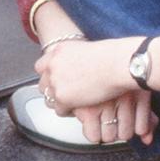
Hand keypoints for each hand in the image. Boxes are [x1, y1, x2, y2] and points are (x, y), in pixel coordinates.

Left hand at [36, 38, 157, 144]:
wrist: (118, 64)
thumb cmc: (112, 56)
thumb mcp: (86, 49)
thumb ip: (75, 58)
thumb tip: (76, 67)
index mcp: (58, 51)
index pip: (41, 66)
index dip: (49, 76)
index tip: (58, 81)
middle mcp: (53, 65)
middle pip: (43, 84)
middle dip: (54, 91)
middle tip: (67, 94)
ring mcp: (56, 82)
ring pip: (49, 99)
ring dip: (61, 102)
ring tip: (75, 103)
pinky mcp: (63, 98)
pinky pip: (59, 110)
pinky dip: (69, 111)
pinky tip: (80, 108)